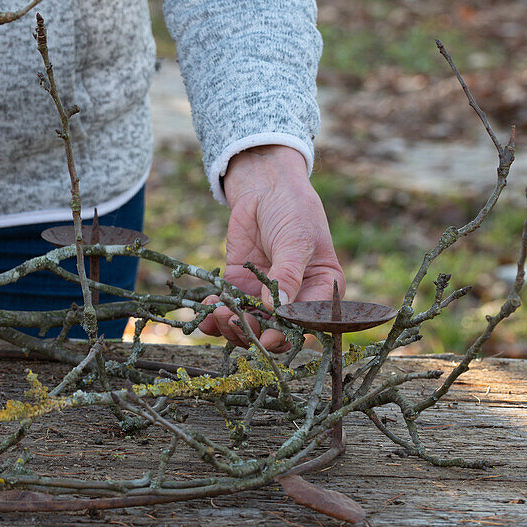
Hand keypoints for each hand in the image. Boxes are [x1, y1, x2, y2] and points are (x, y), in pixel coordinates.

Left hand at [198, 145, 344, 351]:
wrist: (265, 188)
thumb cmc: (293, 211)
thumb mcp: (296, 242)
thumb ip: (288, 275)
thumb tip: (280, 310)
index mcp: (319, 292)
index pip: (305, 324)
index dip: (287, 336)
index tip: (268, 338)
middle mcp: (293, 300)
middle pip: (274, 332)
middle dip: (254, 334)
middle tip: (235, 325)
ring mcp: (264, 296)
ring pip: (249, 324)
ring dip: (232, 327)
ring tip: (219, 315)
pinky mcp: (239, 286)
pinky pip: (228, 307)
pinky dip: (215, 314)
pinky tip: (207, 311)